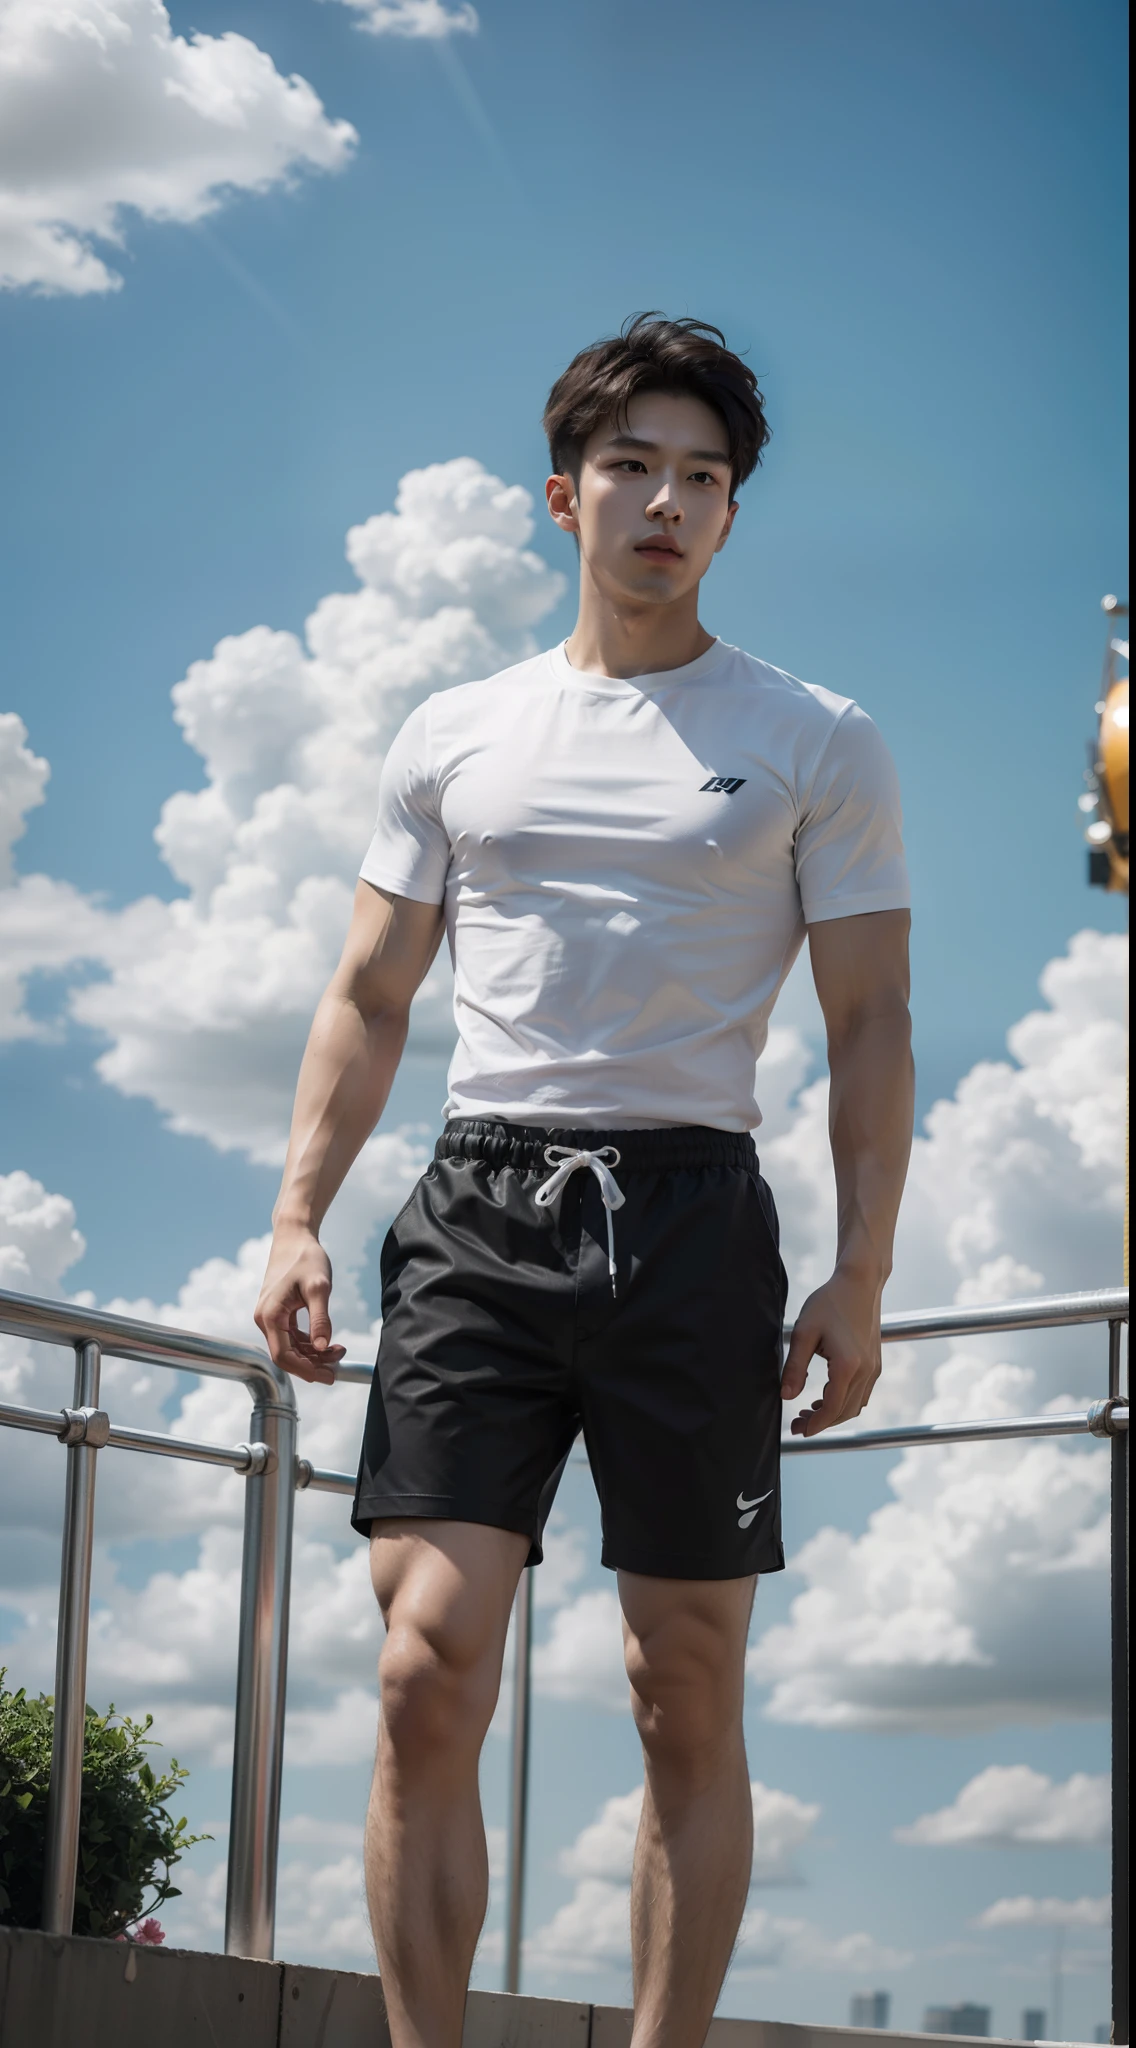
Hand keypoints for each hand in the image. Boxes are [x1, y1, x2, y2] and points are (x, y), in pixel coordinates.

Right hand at [254, 1225, 346, 1384]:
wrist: (294, 1236)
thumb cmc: (306, 1258)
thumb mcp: (319, 1288)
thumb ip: (320, 1319)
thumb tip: (323, 1347)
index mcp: (270, 1315)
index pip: (283, 1355)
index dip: (305, 1370)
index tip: (328, 1375)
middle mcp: (265, 1319)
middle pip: (286, 1355)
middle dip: (312, 1364)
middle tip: (338, 1367)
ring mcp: (270, 1317)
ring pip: (290, 1348)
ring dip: (313, 1355)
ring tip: (339, 1351)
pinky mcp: (278, 1314)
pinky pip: (292, 1337)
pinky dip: (309, 1343)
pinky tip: (328, 1342)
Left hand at [780, 1272, 881, 1436]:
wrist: (859, 1283)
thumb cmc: (829, 1303)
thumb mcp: (804, 1333)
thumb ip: (794, 1367)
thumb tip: (786, 1396)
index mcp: (848, 1366)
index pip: (832, 1409)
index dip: (814, 1424)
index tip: (797, 1430)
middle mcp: (866, 1371)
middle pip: (845, 1412)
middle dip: (821, 1422)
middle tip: (797, 1423)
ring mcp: (874, 1368)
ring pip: (855, 1405)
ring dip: (833, 1414)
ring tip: (808, 1411)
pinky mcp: (875, 1363)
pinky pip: (862, 1394)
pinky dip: (845, 1402)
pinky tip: (826, 1396)